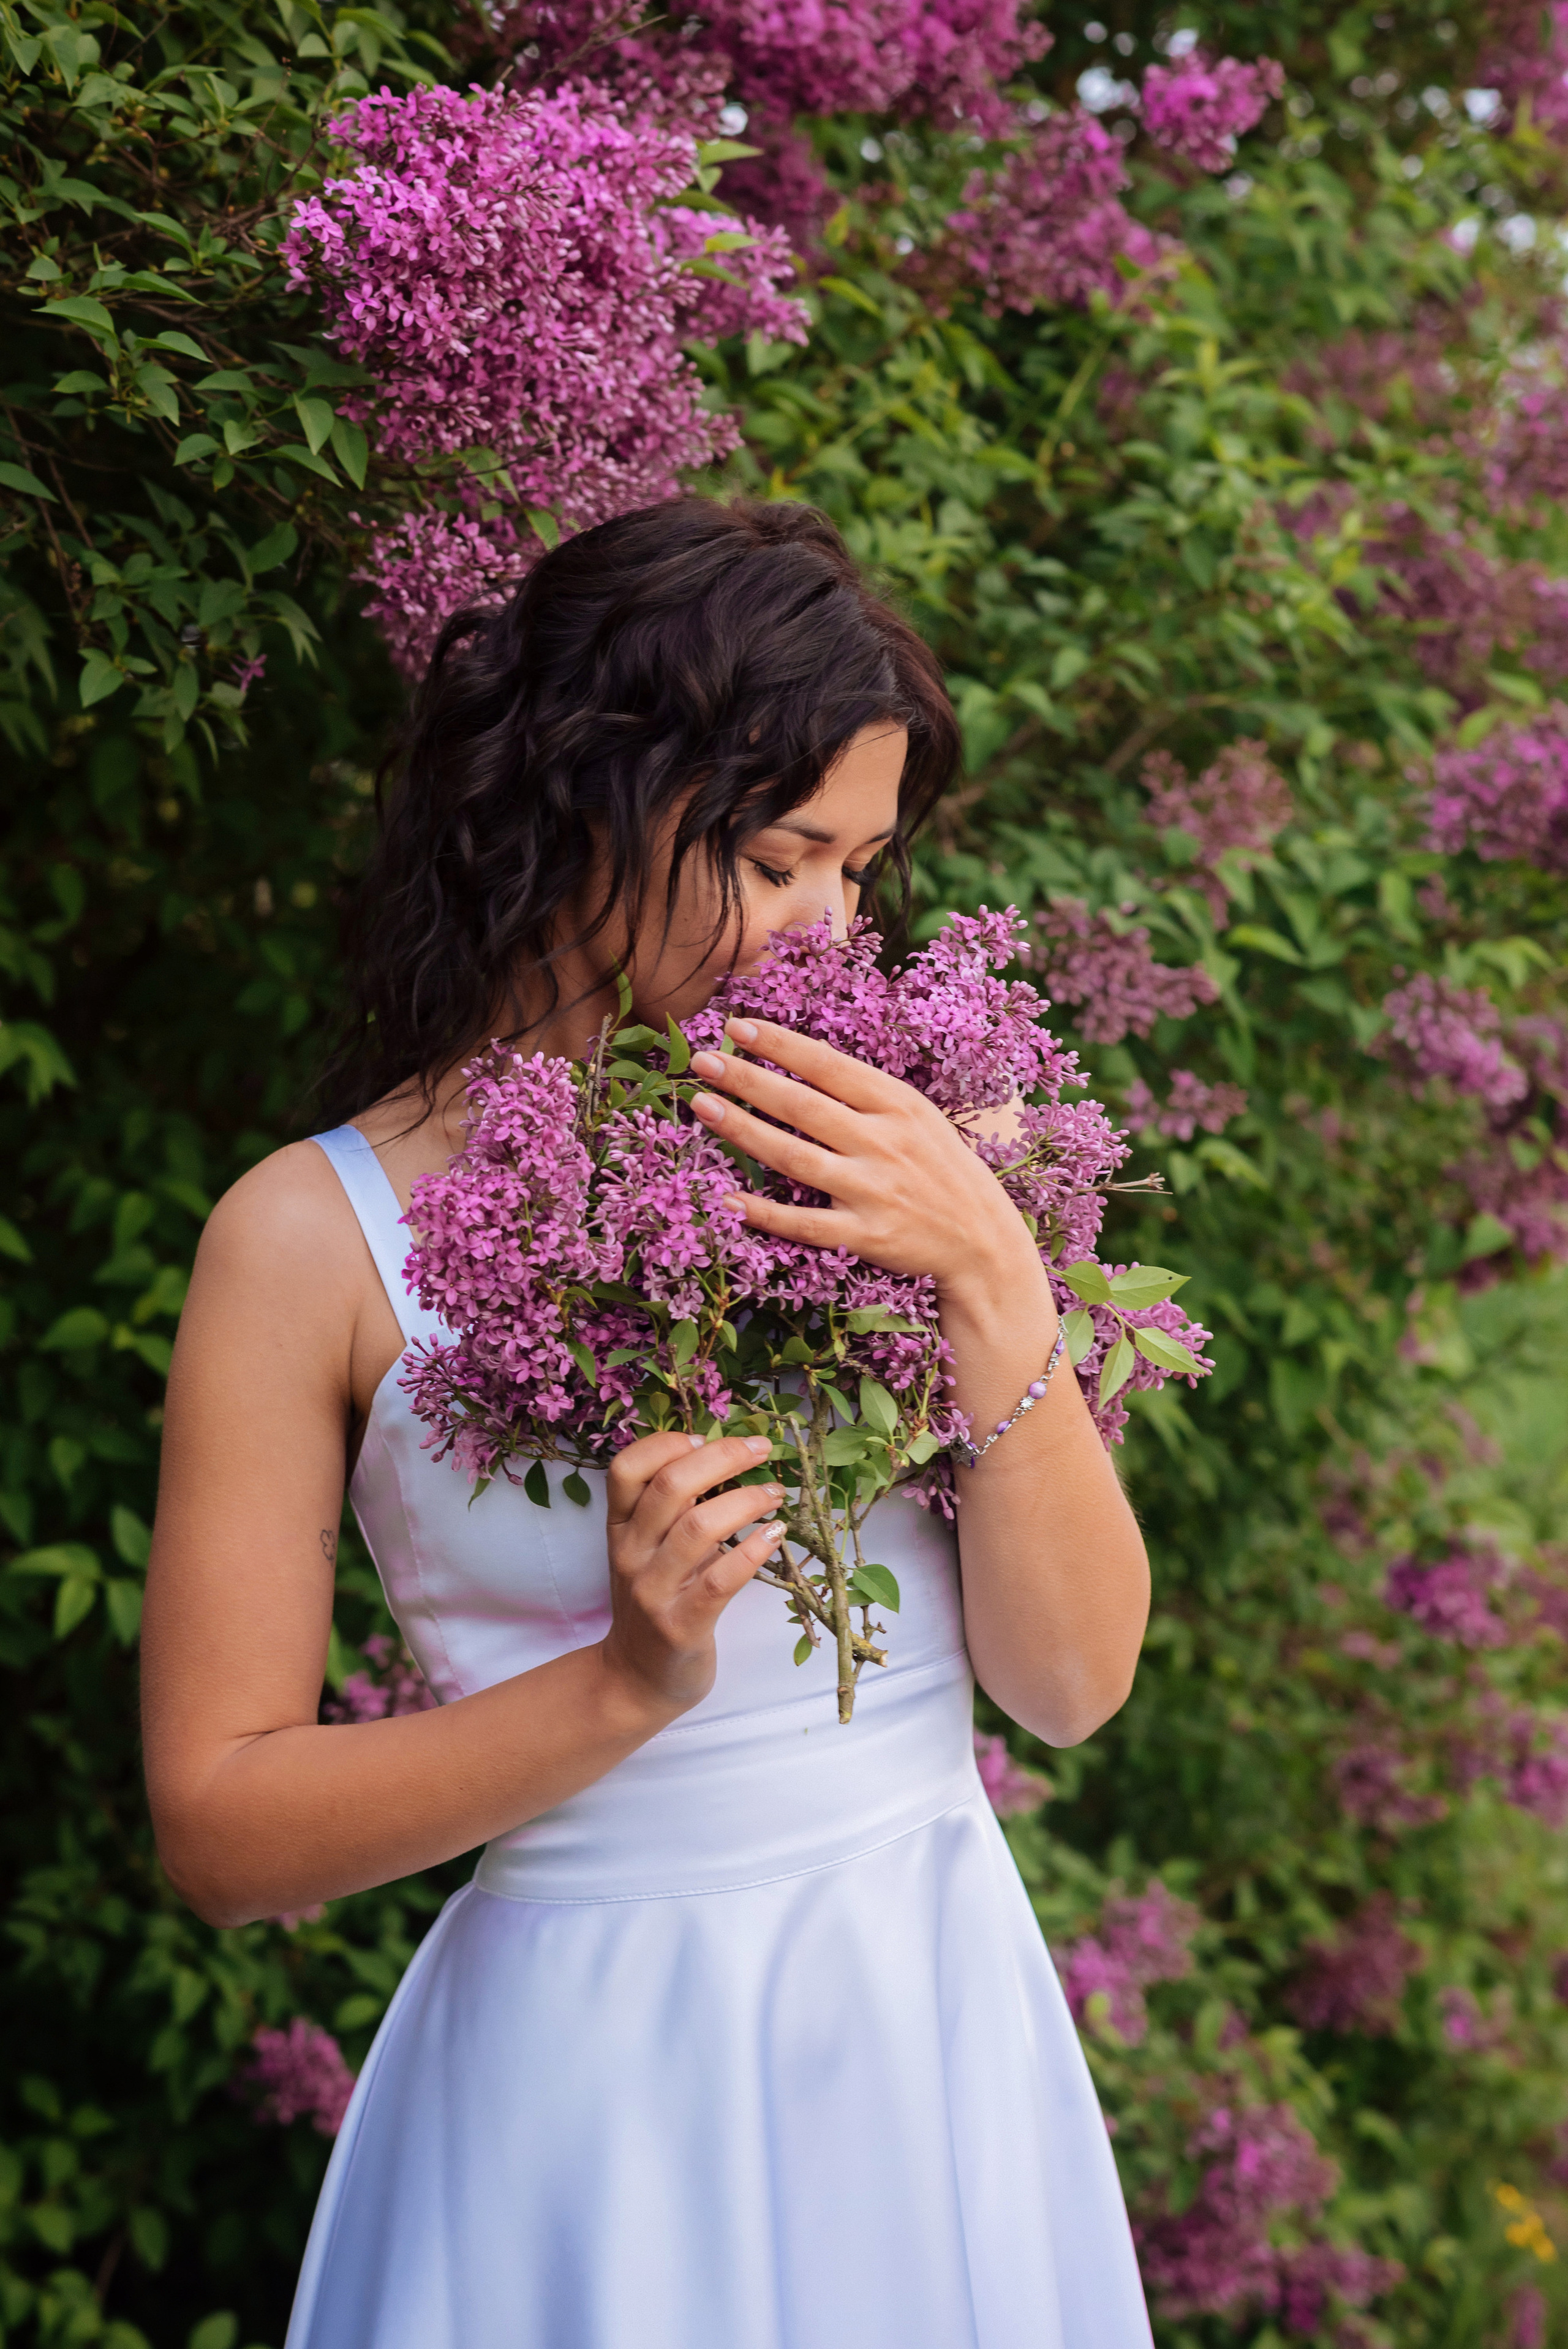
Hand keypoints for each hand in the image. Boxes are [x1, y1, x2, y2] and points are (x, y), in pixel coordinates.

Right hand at [601, 1430, 783, 1718]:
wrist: (636, 1679)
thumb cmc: (654, 1602)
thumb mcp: (647, 1551)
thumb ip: (670, 1509)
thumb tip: (722, 1454)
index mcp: (619, 1528)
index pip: (626, 1467)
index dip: (668, 1443)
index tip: (706, 1438)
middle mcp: (630, 1554)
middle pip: (670, 1486)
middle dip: (723, 1458)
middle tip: (761, 1450)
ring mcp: (653, 1591)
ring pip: (698, 1527)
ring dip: (746, 1501)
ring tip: (776, 1493)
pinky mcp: (681, 1625)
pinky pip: (721, 1580)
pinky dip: (753, 1551)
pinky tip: (776, 1535)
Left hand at [688, 1017, 1038, 1298]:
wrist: (982, 1238)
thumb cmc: (939, 1168)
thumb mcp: (915, 1116)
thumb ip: (864, 1092)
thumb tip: (801, 1058)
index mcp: (896, 1104)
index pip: (827, 1065)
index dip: (779, 1044)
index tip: (735, 1027)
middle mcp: (883, 1141)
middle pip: (801, 1104)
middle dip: (746, 1079)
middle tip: (703, 1061)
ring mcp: (873, 1190)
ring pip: (793, 1156)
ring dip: (742, 1130)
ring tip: (702, 1107)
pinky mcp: (865, 1236)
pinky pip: (804, 1224)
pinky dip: (764, 1213)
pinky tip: (728, 1199)